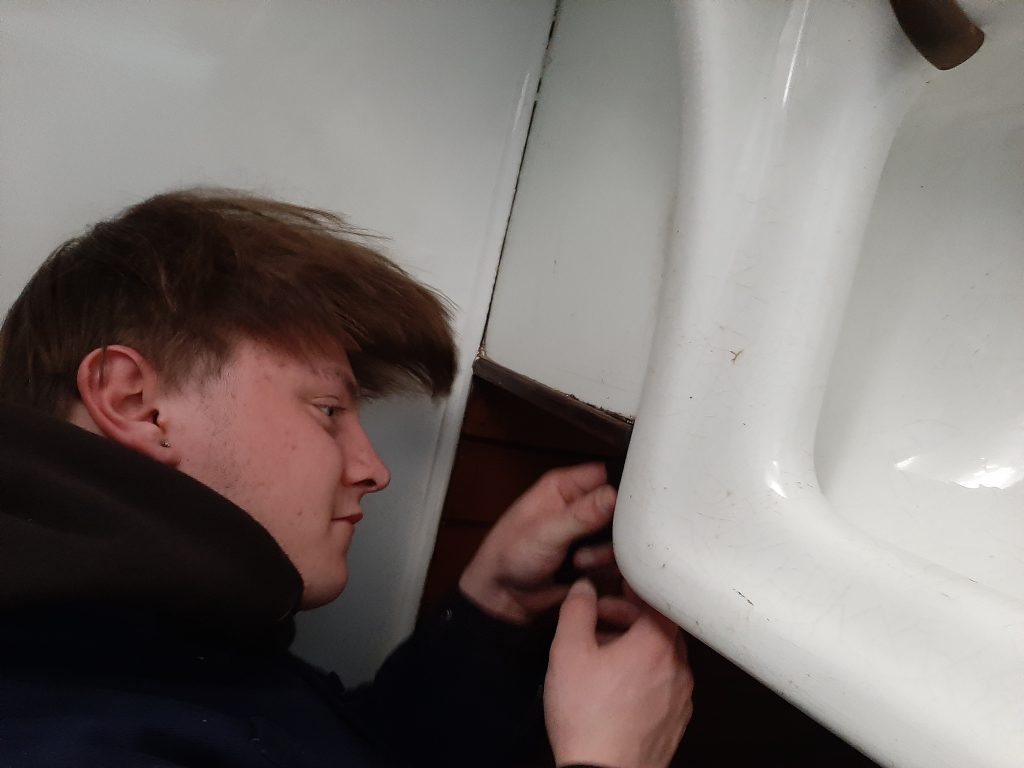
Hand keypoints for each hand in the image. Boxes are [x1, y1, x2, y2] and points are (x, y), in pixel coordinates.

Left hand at [458, 462, 616, 623]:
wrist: (505, 594)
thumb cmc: (510, 554)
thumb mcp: (546, 533)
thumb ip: (581, 515)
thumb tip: (614, 494)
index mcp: (563, 486)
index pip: (605, 474)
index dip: (621, 487)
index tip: (631, 507)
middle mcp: (578, 504)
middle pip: (618, 506)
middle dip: (615, 527)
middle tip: (599, 540)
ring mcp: (587, 530)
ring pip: (619, 534)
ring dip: (605, 551)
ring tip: (579, 560)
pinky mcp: (592, 554)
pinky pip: (614, 555)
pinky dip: (603, 565)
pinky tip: (582, 571)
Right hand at [544, 579, 693, 767]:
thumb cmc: (588, 720)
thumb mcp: (567, 653)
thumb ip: (576, 611)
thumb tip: (584, 590)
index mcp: (656, 644)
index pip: (657, 598)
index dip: (633, 589)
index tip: (618, 588)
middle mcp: (677, 668)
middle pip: (660, 626)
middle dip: (629, 617)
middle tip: (600, 621)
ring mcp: (680, 697)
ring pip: (662, 656)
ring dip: (635, 646)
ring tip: (602, 656)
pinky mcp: (675, 720)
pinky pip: (663, 683)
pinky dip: (644, 675)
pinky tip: (615, 687)